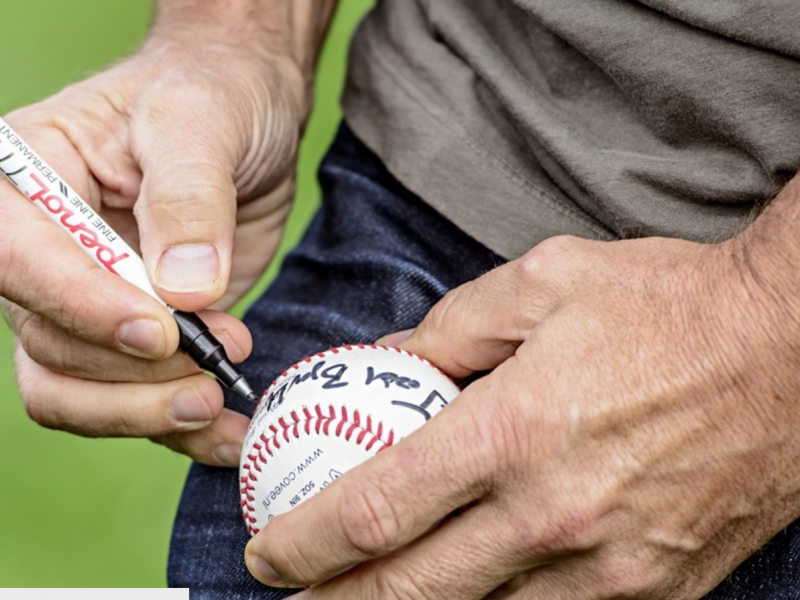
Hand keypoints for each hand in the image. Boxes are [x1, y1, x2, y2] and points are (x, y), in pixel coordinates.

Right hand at [2, 35, 305, 465]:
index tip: (163, 332)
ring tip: (221, 400)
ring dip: (147, 411)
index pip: (17, 259)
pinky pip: (134, 400)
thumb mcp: (201, 122)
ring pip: (76, 390)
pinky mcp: (140, 334)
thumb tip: (183, 293)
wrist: (252, 120)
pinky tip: (226, 435)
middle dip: (133, 372)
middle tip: (215, 367)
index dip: (80, 307)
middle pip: (47, 342)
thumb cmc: (215, 97)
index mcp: (31, 182)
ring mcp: (90, 300)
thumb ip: (189, 199)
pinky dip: (177, 428)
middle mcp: (47, 251)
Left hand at [244, 189, 799, 597]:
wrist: (788, 347)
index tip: (266, 551)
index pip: (375, 510)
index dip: (303, 543)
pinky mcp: (656, 588)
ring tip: (366, 596)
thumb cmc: (665, 305)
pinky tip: (469, 591)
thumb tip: (389, 359)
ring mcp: (608, 566)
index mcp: (514, 430)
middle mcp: (553, 513)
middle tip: (293, 595)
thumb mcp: (542, 282)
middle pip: (411, 589)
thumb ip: (450, 327)